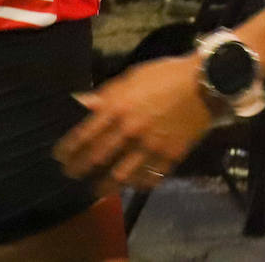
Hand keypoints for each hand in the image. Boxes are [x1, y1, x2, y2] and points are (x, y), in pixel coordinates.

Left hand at [54, 55, 214, 190]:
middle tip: (71, 175)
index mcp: (118, 107)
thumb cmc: (166, 75)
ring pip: (121, 174)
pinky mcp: (170, 156)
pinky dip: (137, 184)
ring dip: (105, 184)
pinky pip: (149, 177)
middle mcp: (130, 130)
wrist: (205, 83)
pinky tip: (130, 185)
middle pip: (98, 157)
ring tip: (97, 189)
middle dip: (80, 169)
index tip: (59, 157)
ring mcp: (150, 146)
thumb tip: (80, 102)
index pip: (84, 134)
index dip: (68, 149)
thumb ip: (106, 94)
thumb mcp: (132, 77)